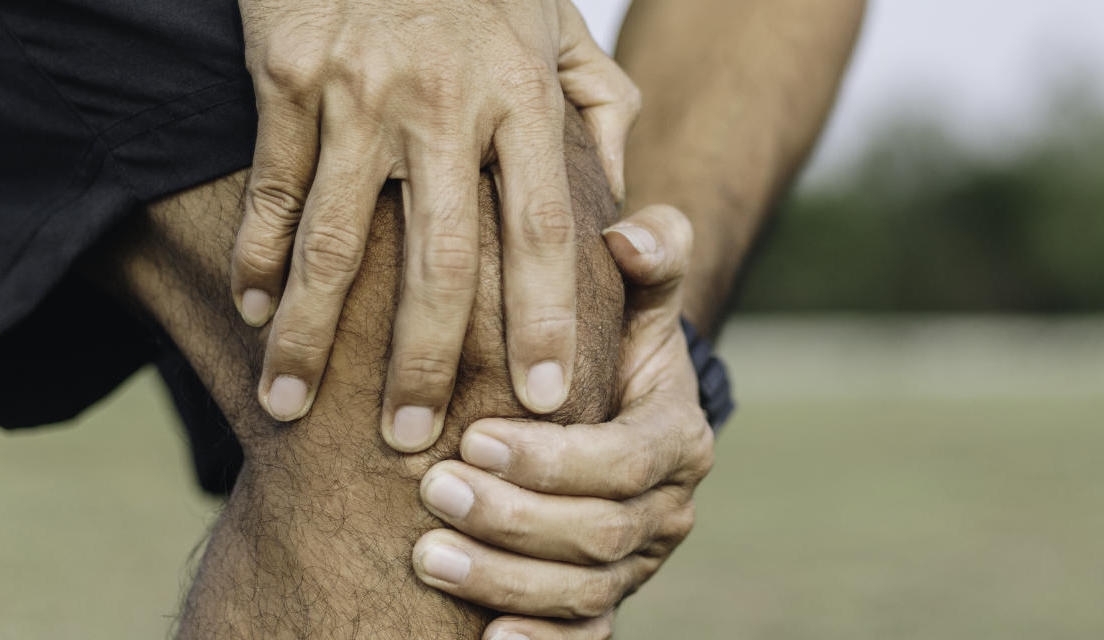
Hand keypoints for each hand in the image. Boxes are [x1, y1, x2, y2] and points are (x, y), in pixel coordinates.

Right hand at [229, 0, 641, 449]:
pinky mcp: (287, 73)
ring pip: (332, 239)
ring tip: (290, 406)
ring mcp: (360, 90)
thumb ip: (599, 112)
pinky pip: (270, 187)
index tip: (541, 398)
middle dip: (424, 360)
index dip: (542, 322)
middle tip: (410, 440)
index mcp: (525, 96)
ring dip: (309, 333)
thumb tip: (624, 209)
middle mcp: (446, 101)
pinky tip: (249, 312)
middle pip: (439, 259)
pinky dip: (254, 256)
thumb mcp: (558, 24)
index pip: (545, 232)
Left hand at [412, 205, 713, 638]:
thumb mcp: (633, 297)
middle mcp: (667, 509)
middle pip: (601, 535)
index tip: (475, 437)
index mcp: (678, 437)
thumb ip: (648, 256)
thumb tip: (630, 234)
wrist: (600, 411)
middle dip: (513, 519)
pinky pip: (582, 638)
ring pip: (582, 592)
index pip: (627, 461)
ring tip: (425, 557)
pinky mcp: (603, 603)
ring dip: (503, 581)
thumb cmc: (605, 342)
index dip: (554, 459)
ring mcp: (637, 565)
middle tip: (433, 492)